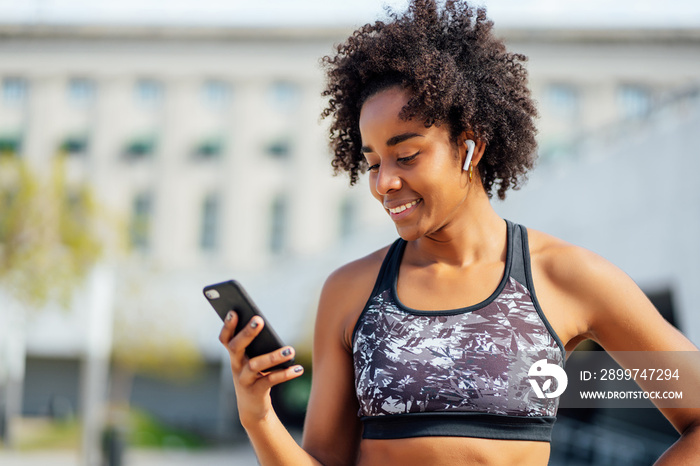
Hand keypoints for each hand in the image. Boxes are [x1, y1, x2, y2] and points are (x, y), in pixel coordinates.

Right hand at [218, 310, 303, 427]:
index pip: (226, 338)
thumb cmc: (255, 375)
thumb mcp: (253, 359)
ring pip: (255, 365)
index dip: (227, 326)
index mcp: (234, 355)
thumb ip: (257, 344)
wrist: (252, 407)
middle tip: (259, 320)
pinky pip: (270, 381)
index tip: (234, 312)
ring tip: (290, 350)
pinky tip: (298, 369)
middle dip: (247, 333)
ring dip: (273, 357)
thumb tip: (264, 323)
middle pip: (236, 347)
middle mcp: (236, 366)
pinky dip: (285, 374)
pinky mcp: (256, 392)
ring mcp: (244, 380)